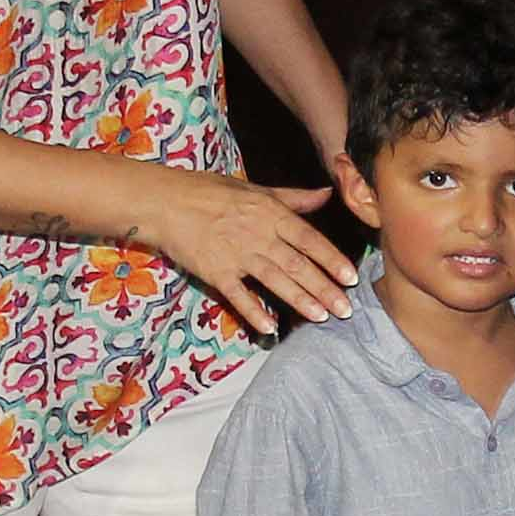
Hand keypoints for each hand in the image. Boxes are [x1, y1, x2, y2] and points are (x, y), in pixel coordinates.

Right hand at [131, 166, 354, 334]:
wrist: (163, 201)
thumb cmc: (208, 192)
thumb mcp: (254, 188)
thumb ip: (293, 198)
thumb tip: (326, 194)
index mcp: (269, 213)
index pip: (308, 239)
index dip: (331, 259)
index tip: (351, 277)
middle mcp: (257, 234)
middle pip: (297, 265)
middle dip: (324, 288)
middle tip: (346, 308)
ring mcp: (235, 254)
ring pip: (275, 280)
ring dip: (300, 300)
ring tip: (322, 317)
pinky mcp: (214, 271)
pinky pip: (238, 295)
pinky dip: (254, 311)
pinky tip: (270, 327)